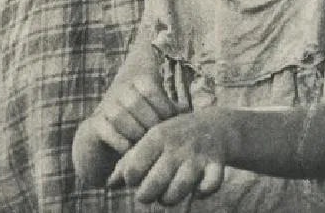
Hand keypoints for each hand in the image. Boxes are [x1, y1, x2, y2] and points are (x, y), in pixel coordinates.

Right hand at [91, 77, 180, 155]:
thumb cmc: (144, 125)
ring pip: (118, 114)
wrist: (109, 140)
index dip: (162, 105)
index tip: (171, 123)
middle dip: (149, 122)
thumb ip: (173, 110)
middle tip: (159, 138)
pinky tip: (131, 151)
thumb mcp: (159, 113)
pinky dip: (120, 141)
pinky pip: (105, 129)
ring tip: (146, 145)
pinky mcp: (95, 124)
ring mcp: (106, 107)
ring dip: (134, 132)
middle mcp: (120, 92)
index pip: (148, 87)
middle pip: (134, 101)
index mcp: (137, 83)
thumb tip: (193, 112)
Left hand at [108, 112, 226, 205]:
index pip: (133, 168)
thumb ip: (129, 161)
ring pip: (180, 188)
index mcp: (157, 136)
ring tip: (166, 196)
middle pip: (155, 183)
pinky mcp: (216, 164)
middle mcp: (176, 145)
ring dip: (170, 199)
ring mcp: (197, 155)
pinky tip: (196, 190)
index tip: (134, 179)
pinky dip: (202, 192)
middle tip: (148, 193)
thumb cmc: (174, 137)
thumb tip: (108, 183)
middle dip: (147, 195)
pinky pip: (209, 185)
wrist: (213, 126)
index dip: (130, 180)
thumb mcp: (151, 141)